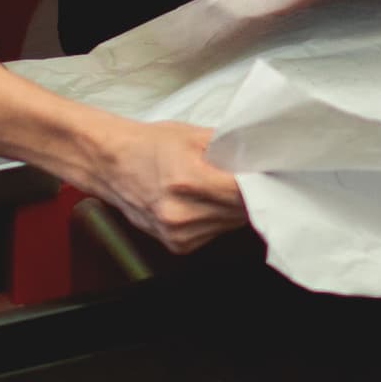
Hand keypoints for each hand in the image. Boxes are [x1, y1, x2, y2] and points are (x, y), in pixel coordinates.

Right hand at [84, 115, 247, 250]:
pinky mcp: (178, 246)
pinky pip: (214, 234)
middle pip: (241, 211)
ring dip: (233, 209)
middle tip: (246, 177)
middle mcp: (182, 213)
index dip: (261, 182)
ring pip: (230, 225)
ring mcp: (179, 233)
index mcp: (188, 180)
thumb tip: (263, 157)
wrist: (111, 165)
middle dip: (249, 195)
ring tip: (216, 188)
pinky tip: (202, 202)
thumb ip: (231, 148)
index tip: (269, 174)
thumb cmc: (148, 146)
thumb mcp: (193, 135)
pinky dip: (216, 220)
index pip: (245, 192)